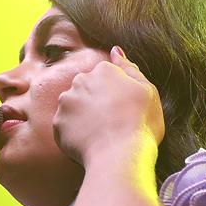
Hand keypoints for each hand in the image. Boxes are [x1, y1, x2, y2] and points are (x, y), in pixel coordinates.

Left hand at [53, 46, 164, 166]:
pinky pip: (65, 127)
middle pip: (86, 89)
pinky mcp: (57, 124)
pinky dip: (75, 134)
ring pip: (74, 107)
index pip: (105, 77)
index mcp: (103, 70)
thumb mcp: (148, 90)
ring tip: (100, 134)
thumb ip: (130, 68)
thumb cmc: (141, 123)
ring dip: (83, 117)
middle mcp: (80, 81)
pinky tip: (90, 143)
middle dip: (95, 102)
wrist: (120, 155)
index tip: (123, 110)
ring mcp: (66, 103)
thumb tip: (115, 50)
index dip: (115, 95)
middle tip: (111, 123)